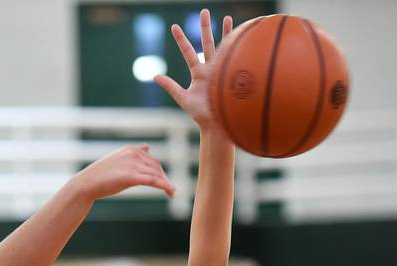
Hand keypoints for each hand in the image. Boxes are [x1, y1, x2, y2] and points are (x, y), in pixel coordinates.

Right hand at [69, 144, 174, 200]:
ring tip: (172, 193)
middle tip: (170, 190)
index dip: (159, 172)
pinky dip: (164, 186)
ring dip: (166, 184)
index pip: (152, 160)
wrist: (86, 184)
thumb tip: (147, 147)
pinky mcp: (131, 177)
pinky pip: (153, 181)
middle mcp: (133, 154)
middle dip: (164, 178)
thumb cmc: (100, 175)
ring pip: (156, 174)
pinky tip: (171, 191)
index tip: (164, 181)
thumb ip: (134, 154)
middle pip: (156, 167)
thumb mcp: (119, 159)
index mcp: (130, 149)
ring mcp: (132, 164)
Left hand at [154, 8, 232, 130]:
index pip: (187, 52)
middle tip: (204, 11)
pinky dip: (238, 44)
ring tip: (224, 17)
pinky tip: (242, 33)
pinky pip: (236, 56)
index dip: (181, 40)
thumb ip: (170, 86)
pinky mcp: (232, 74)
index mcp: (197, 73)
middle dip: (205, 27)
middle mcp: (210, 68)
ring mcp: (222, 69)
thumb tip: (154, 76)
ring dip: (224, 31)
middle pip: (206, 43)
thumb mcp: (183, 98)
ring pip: (222, 46)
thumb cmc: (199, 114)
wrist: (217, 123)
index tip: (174, 27)